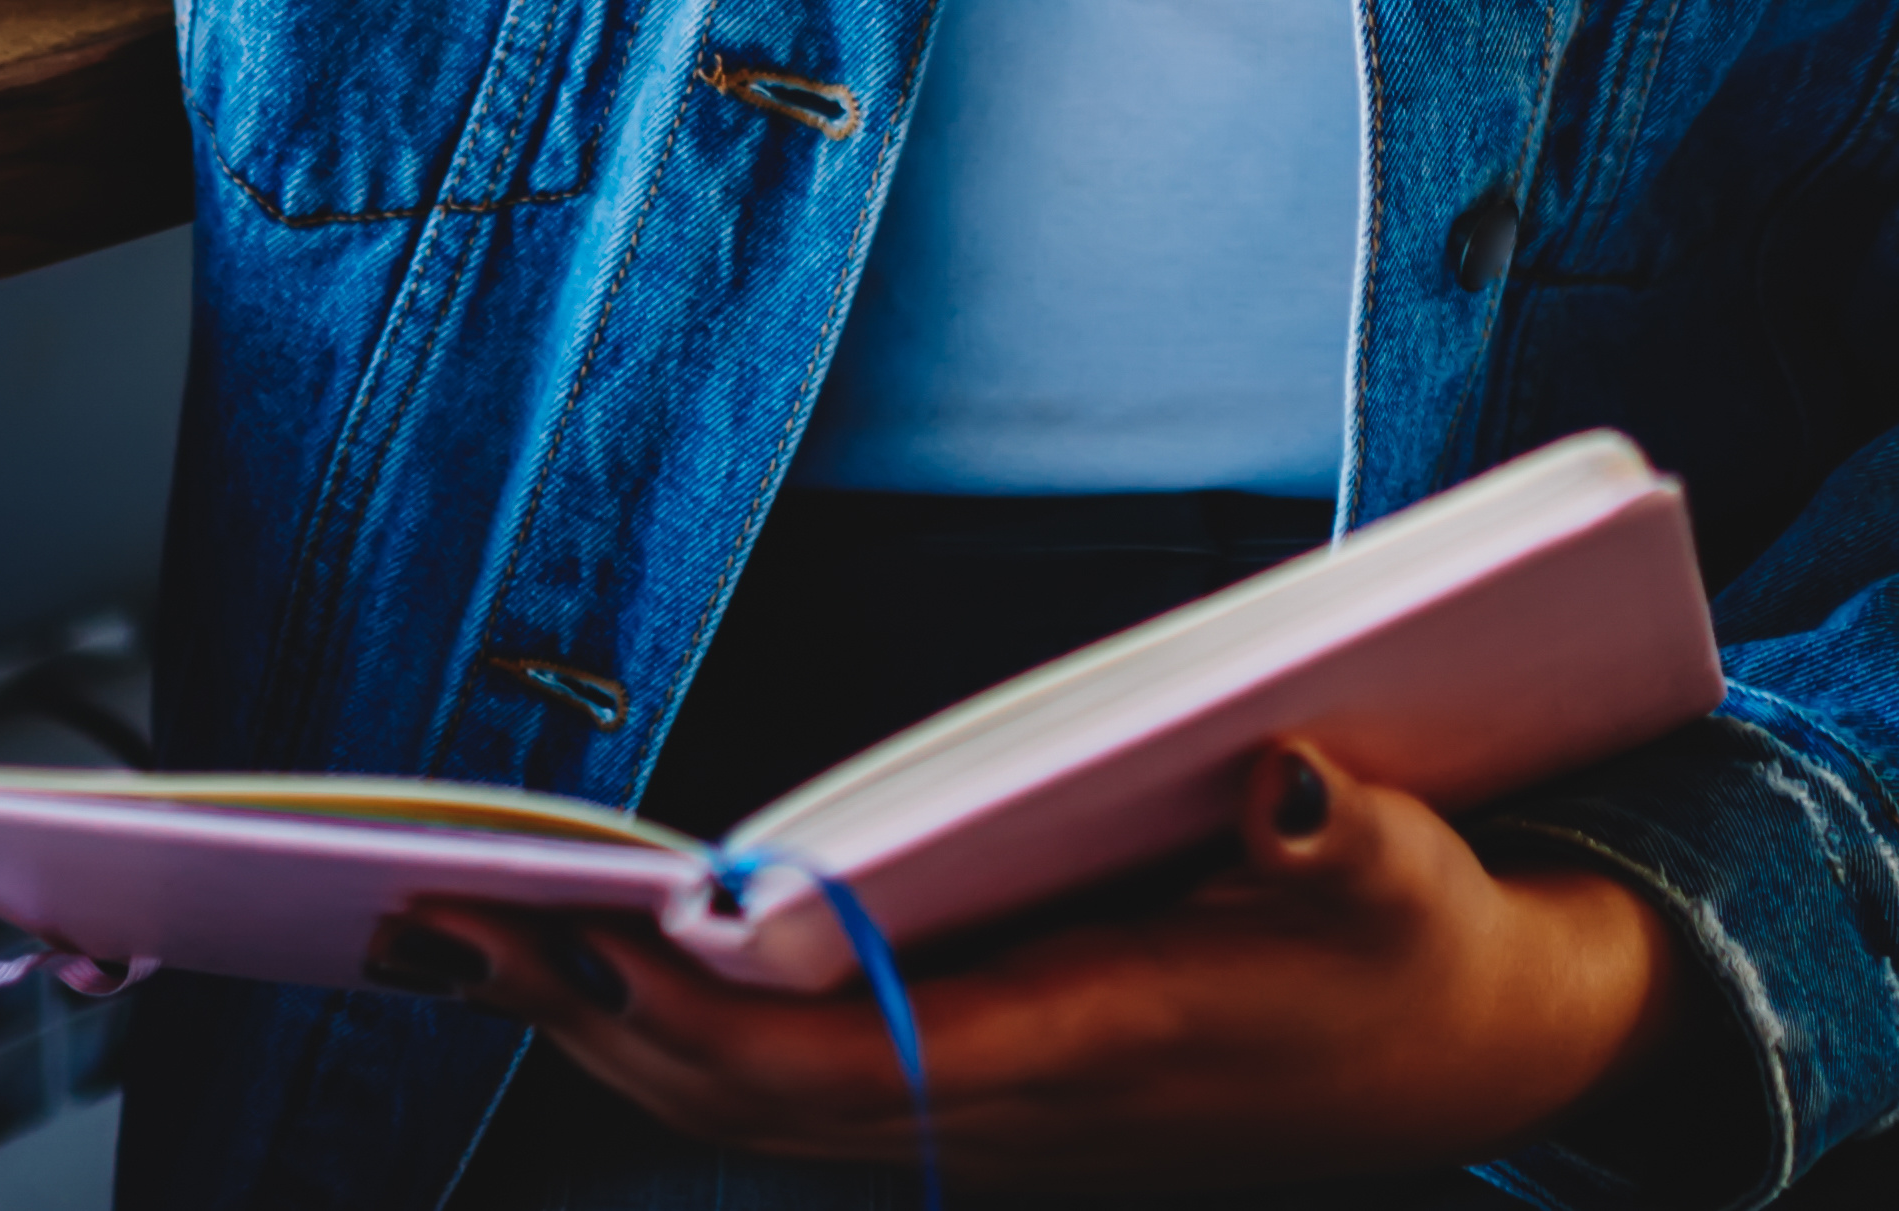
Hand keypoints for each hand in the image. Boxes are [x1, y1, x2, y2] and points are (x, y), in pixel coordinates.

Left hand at [388, 744, 1696, 1189]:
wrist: (1475, 1058)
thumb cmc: (1426, 942)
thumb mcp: (1415, 871)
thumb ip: (1348, 830)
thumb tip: (1293, 778)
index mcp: (1086, 1045)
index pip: (840, 1062)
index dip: (694, 1014)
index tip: (570, 931)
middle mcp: (1006, 1110)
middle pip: (741, 1102)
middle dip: (575, 1015)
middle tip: (423, 913)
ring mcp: (984, 1121)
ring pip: (746, 1114)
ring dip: (595, 1035)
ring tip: (459, 933)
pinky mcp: (981, 1100)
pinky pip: (785, 1096)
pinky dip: (671, 1041)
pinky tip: (599, 972)